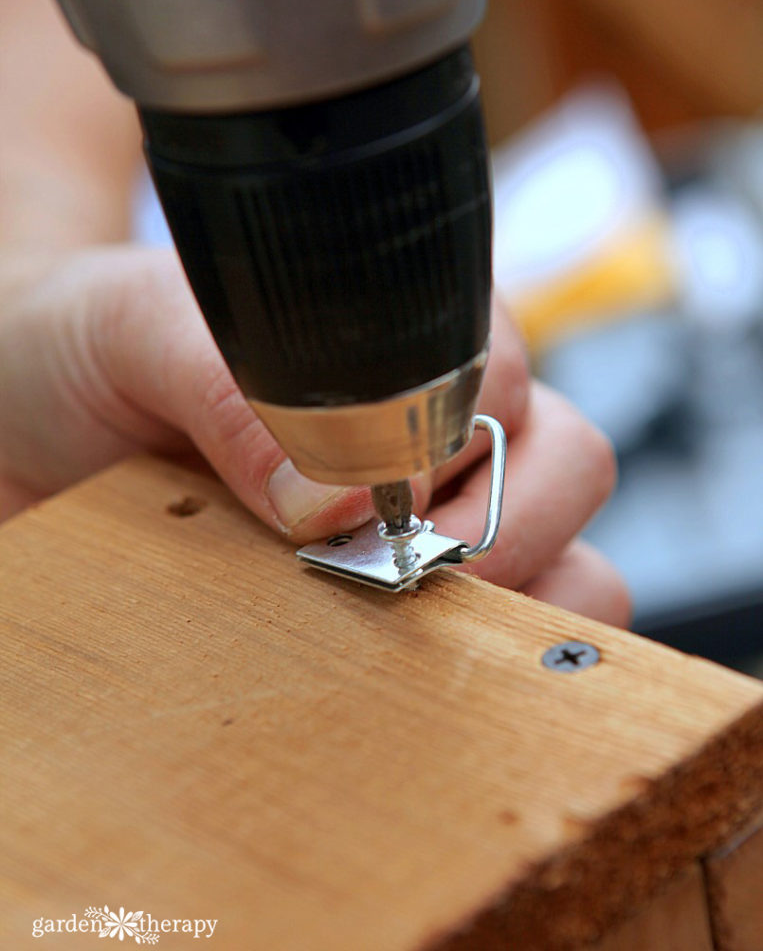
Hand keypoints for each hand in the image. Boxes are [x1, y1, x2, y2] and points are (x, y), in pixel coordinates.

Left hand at [0, 244, 629, 625]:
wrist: (25, 432)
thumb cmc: (84, 356)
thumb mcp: (130, 330)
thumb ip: (230, 375)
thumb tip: (334, 498)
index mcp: (398, 340)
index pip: (503, 371)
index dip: (458, 437)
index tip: (379, 498)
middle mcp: (435, 430)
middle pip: (568, 467)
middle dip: (505, 529)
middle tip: (398, 574)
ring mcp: (434, 526)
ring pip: (574, 567)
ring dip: (515, 614)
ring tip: (400, 635)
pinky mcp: (410, 616)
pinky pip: (508, 653)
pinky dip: (488, 679)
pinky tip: (395, 681)